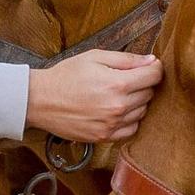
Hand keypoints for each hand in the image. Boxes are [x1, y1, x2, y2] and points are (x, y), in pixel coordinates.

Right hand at [26, 51, 161, 145]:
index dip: (154, 68)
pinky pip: (131, 129)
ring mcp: (112, 124)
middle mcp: (118, 107)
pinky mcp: (104, 137)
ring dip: (137, 102)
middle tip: (127, 78)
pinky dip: (129, 120)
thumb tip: (151, 60)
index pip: (154, 76)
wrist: (40, 100)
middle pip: (149, 93)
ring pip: (142, 112)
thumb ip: (126, 59)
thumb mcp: (95, 57)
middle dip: (143, 83)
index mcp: (118, 84)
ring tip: (118, 94)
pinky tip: (116, 111)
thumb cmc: (65, 76)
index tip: (149, 66)